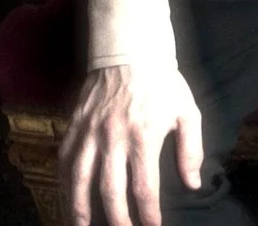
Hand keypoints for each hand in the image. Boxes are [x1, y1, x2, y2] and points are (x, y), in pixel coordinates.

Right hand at [60, 62, 204, 225]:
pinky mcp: (74, 126)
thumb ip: (191, 150)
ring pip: (80, 180)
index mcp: (143, 137)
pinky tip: (67, 199)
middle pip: (111, 192)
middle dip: (117, 221)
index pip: (144, 188)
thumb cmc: (161, 82)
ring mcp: (90, 133)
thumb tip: (193, 183)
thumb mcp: (187, 111)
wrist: (128, 48)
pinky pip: (65, 161)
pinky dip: (64, 184)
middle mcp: (113, 138)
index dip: (148, 215)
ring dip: (80, 209)